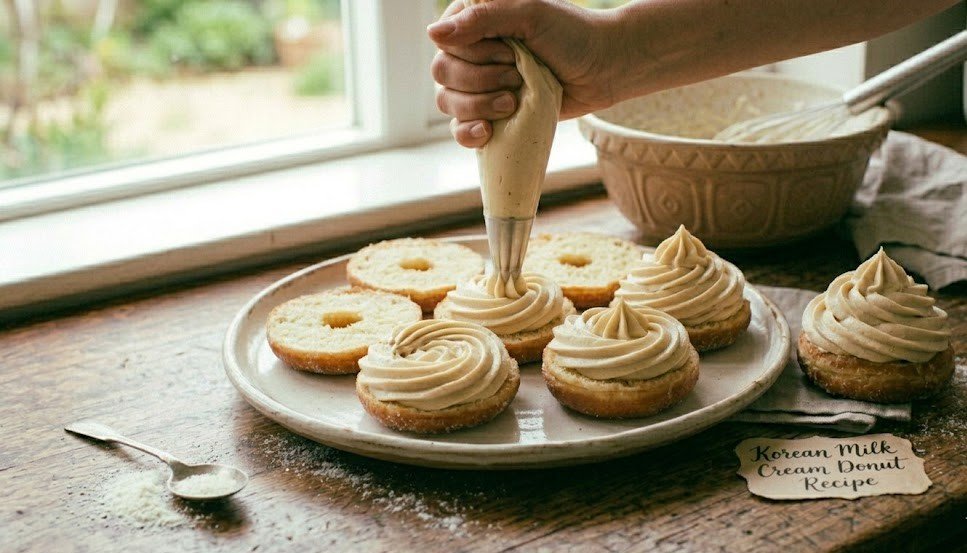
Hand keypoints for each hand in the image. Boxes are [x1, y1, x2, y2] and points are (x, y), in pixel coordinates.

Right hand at [428, 0, 619, 147]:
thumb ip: (482, 19)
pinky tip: (486, 132)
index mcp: (475, 22)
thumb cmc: (572, 34)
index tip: (509, 51)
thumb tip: (431, 34)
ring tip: (512, 103)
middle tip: (516, 76)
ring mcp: (480, 85)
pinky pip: (460, 129)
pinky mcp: (491, 113)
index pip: (444, 43)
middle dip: (479, 80)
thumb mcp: (529, 14)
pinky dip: (468, 133)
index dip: (473, 54)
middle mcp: (471, 52)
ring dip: (478, 106)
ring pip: (447, 102)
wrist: (604, 69)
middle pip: (442, 74)